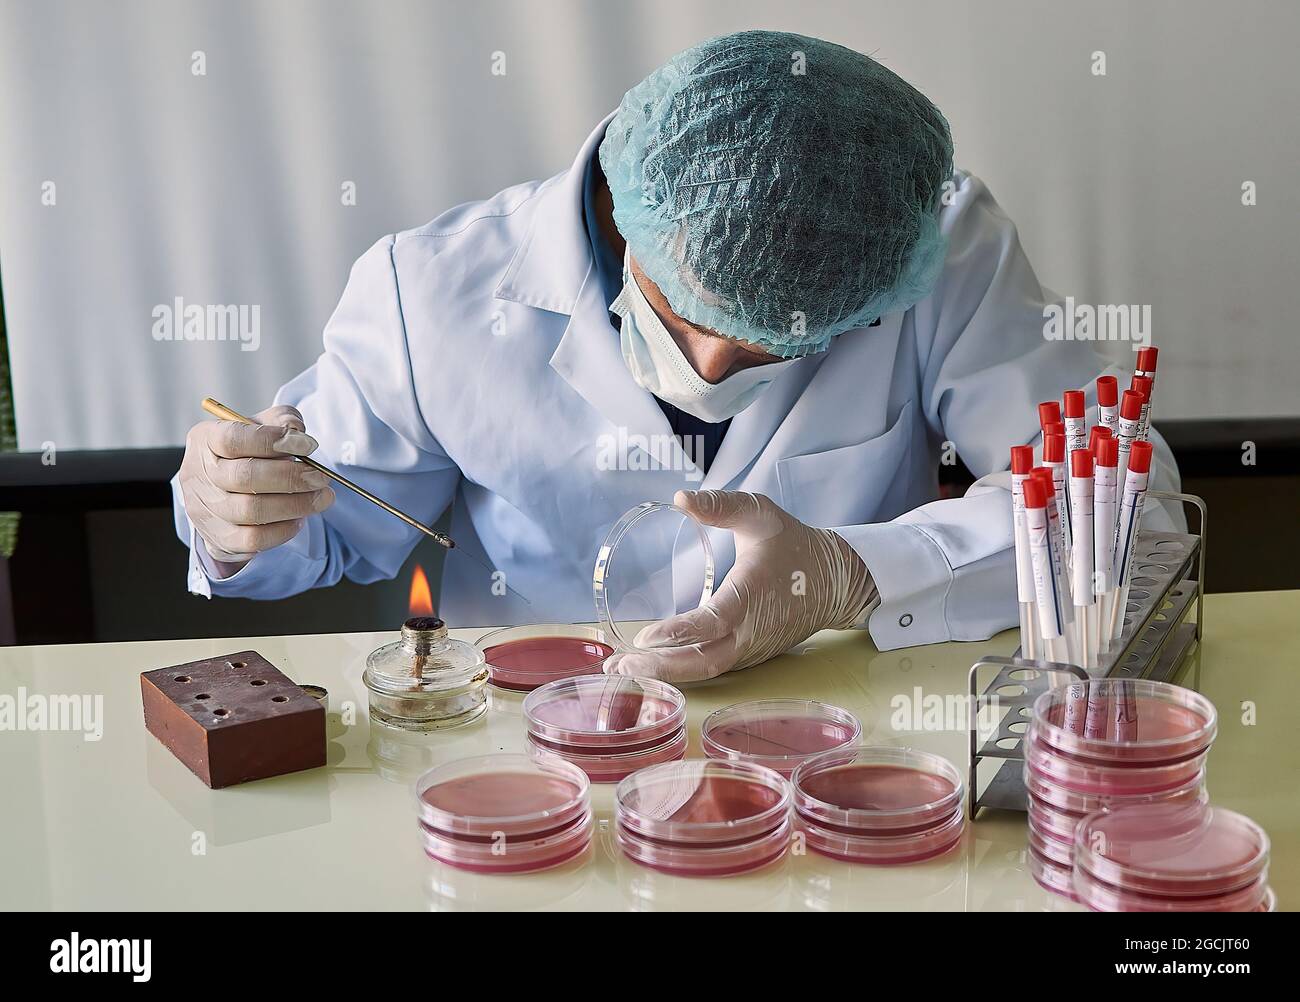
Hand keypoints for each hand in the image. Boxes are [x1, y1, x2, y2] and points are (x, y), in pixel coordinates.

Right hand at [179, 405, 334, 568]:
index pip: (233, 438)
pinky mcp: (216, 538)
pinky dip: (282, 530)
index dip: (272, 441)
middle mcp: (197, 474)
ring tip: (320, 498)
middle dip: (291, 477)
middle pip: (244, 477)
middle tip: (321, 477)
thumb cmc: (248, 452)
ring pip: (251, 511)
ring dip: (295, 505)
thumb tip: (296, 429)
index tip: (308, 445)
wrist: (226, 490)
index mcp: (205, 439)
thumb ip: (280, 420)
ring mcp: (203, 510)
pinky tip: (298, 519)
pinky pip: (252, 540)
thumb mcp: (262, 427)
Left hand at [603, 490, 874, 681]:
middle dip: (659, 667)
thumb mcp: (760, 513)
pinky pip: (713, 668)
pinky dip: (682, 672)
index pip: (711, 624)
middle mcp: (751, 631)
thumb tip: (679, 498)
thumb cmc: (793, 543)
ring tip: (623, 669)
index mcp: (751, 595)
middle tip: (617, 665)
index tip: (644, 636)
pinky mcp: (750, 656)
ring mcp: (752, 648)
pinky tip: (652, 667)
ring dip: (664, 674)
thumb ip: (721, 505)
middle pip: (702, 662)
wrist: (835, 580)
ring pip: (706, 670)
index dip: (677, 633)